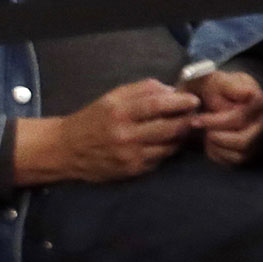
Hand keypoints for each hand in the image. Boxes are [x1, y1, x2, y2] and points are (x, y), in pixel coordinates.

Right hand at [16, 79, 198, 184]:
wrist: (67, 150)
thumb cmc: (93, 119)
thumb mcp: (113, 97)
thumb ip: (142, 90)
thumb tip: (172, 90)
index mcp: (120, 112)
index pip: (158, 105)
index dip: (180, 102)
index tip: (194, 99)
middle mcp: (126, 136)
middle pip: (169, 128)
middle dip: (186, 121)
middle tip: (195, 115)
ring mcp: (130, 156)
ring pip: (168, 147)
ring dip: (180, 137)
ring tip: (183, 128)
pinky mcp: (131, 171)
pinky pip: (158, 160)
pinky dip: (166, 150)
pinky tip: (166, 143)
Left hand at [189, 69, 262, 166]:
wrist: (216, 97)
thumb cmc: (215, 88)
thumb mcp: (214, 80)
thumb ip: (225, 84)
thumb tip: (247, 94)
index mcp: (259, 101)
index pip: (241, 118)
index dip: (216, 121)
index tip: (197, 119)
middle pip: (241, 138)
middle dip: (214, 134)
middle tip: (196, 126)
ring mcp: (258, 137)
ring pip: (239, 152)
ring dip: (217, 146)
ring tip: (205, 133)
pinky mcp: (249, 150)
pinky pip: (234, 161)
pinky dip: (218, 154)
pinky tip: (210, 142)